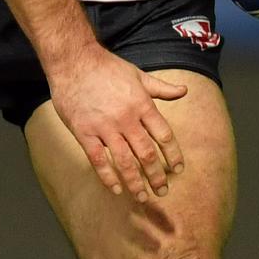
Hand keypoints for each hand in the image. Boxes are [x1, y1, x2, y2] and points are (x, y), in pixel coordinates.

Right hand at [45, 48, 188, 197]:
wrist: (74, 61)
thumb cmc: (107, 67)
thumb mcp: (139, 75)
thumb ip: (161, 88)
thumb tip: (184, 90)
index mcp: (142, 104)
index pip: (164, 135)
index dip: (173, 155)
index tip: (179, 170)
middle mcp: (126, 118)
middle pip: (146, 153)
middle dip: (157, 176)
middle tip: (163, 191)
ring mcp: (104, 127)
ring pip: (124, 161)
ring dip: (136, 182)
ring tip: (143, 197)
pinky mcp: (84, 132)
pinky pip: (98, 160)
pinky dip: (108, 177)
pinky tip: (116, 189)